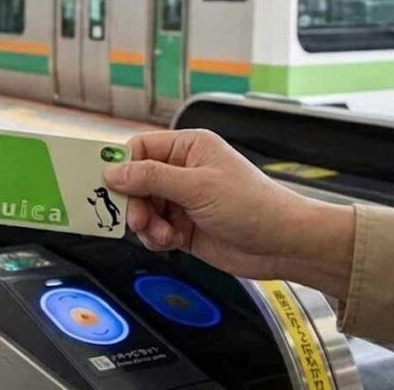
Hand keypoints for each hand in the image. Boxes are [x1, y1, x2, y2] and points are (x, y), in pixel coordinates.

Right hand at [104, 129, 354, 298]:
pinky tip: (171, 241)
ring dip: (146, 224)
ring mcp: (182, 200)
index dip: (122, 166)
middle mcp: (182, 171)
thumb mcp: (197, 187)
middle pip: (135, 182)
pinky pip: (152, 229)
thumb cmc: (253, 205)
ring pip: (141, 208)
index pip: (140, 149)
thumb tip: (113, 171)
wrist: (283, 244)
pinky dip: (155, 237)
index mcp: (188, 148)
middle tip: (137, 219)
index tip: (109, 185)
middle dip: (134, 202)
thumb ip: (151, 178)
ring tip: (162, 233)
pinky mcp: (182, 226)